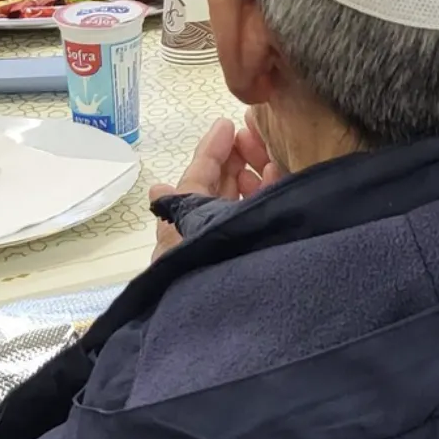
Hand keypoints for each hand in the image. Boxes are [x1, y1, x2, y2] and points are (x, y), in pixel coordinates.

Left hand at [146, 114, 283, 258]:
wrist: (239, 314)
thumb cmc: (212, 264)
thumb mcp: (192, 230)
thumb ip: (185, 203)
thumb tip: (158, 189)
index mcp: (186, 226)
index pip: (197, 179)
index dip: (211, 151)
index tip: (228, 124)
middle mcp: (208, 232)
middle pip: (219, 187)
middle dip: (235, 158)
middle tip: (256, 137)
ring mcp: (234, 240)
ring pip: (240, 199)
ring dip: (253, 174)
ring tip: (270, 157)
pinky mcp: (257, 247)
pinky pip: (259, 213)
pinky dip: (268, 194)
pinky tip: (280, 177)